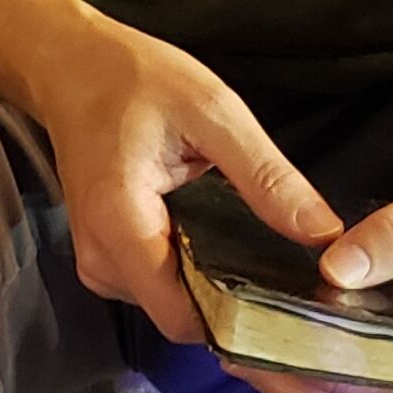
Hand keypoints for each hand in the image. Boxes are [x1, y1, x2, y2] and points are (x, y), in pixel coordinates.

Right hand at [21, 0, 341, 344]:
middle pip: (183, 319)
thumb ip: (267, 177)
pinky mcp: (107, 257)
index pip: (186, 317)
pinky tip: (229, 250)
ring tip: (269, 263)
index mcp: (121, 222)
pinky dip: (199, 277)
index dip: (246, 326)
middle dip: (244, 313)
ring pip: (174, 307)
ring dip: (222, 294)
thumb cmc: (132, 78)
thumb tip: (325, 235)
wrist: (68, 66)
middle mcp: (101, 256)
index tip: (302, 317)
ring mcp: (98, 261)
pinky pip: (161, 287)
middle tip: (304, 291)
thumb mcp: (213, 111)